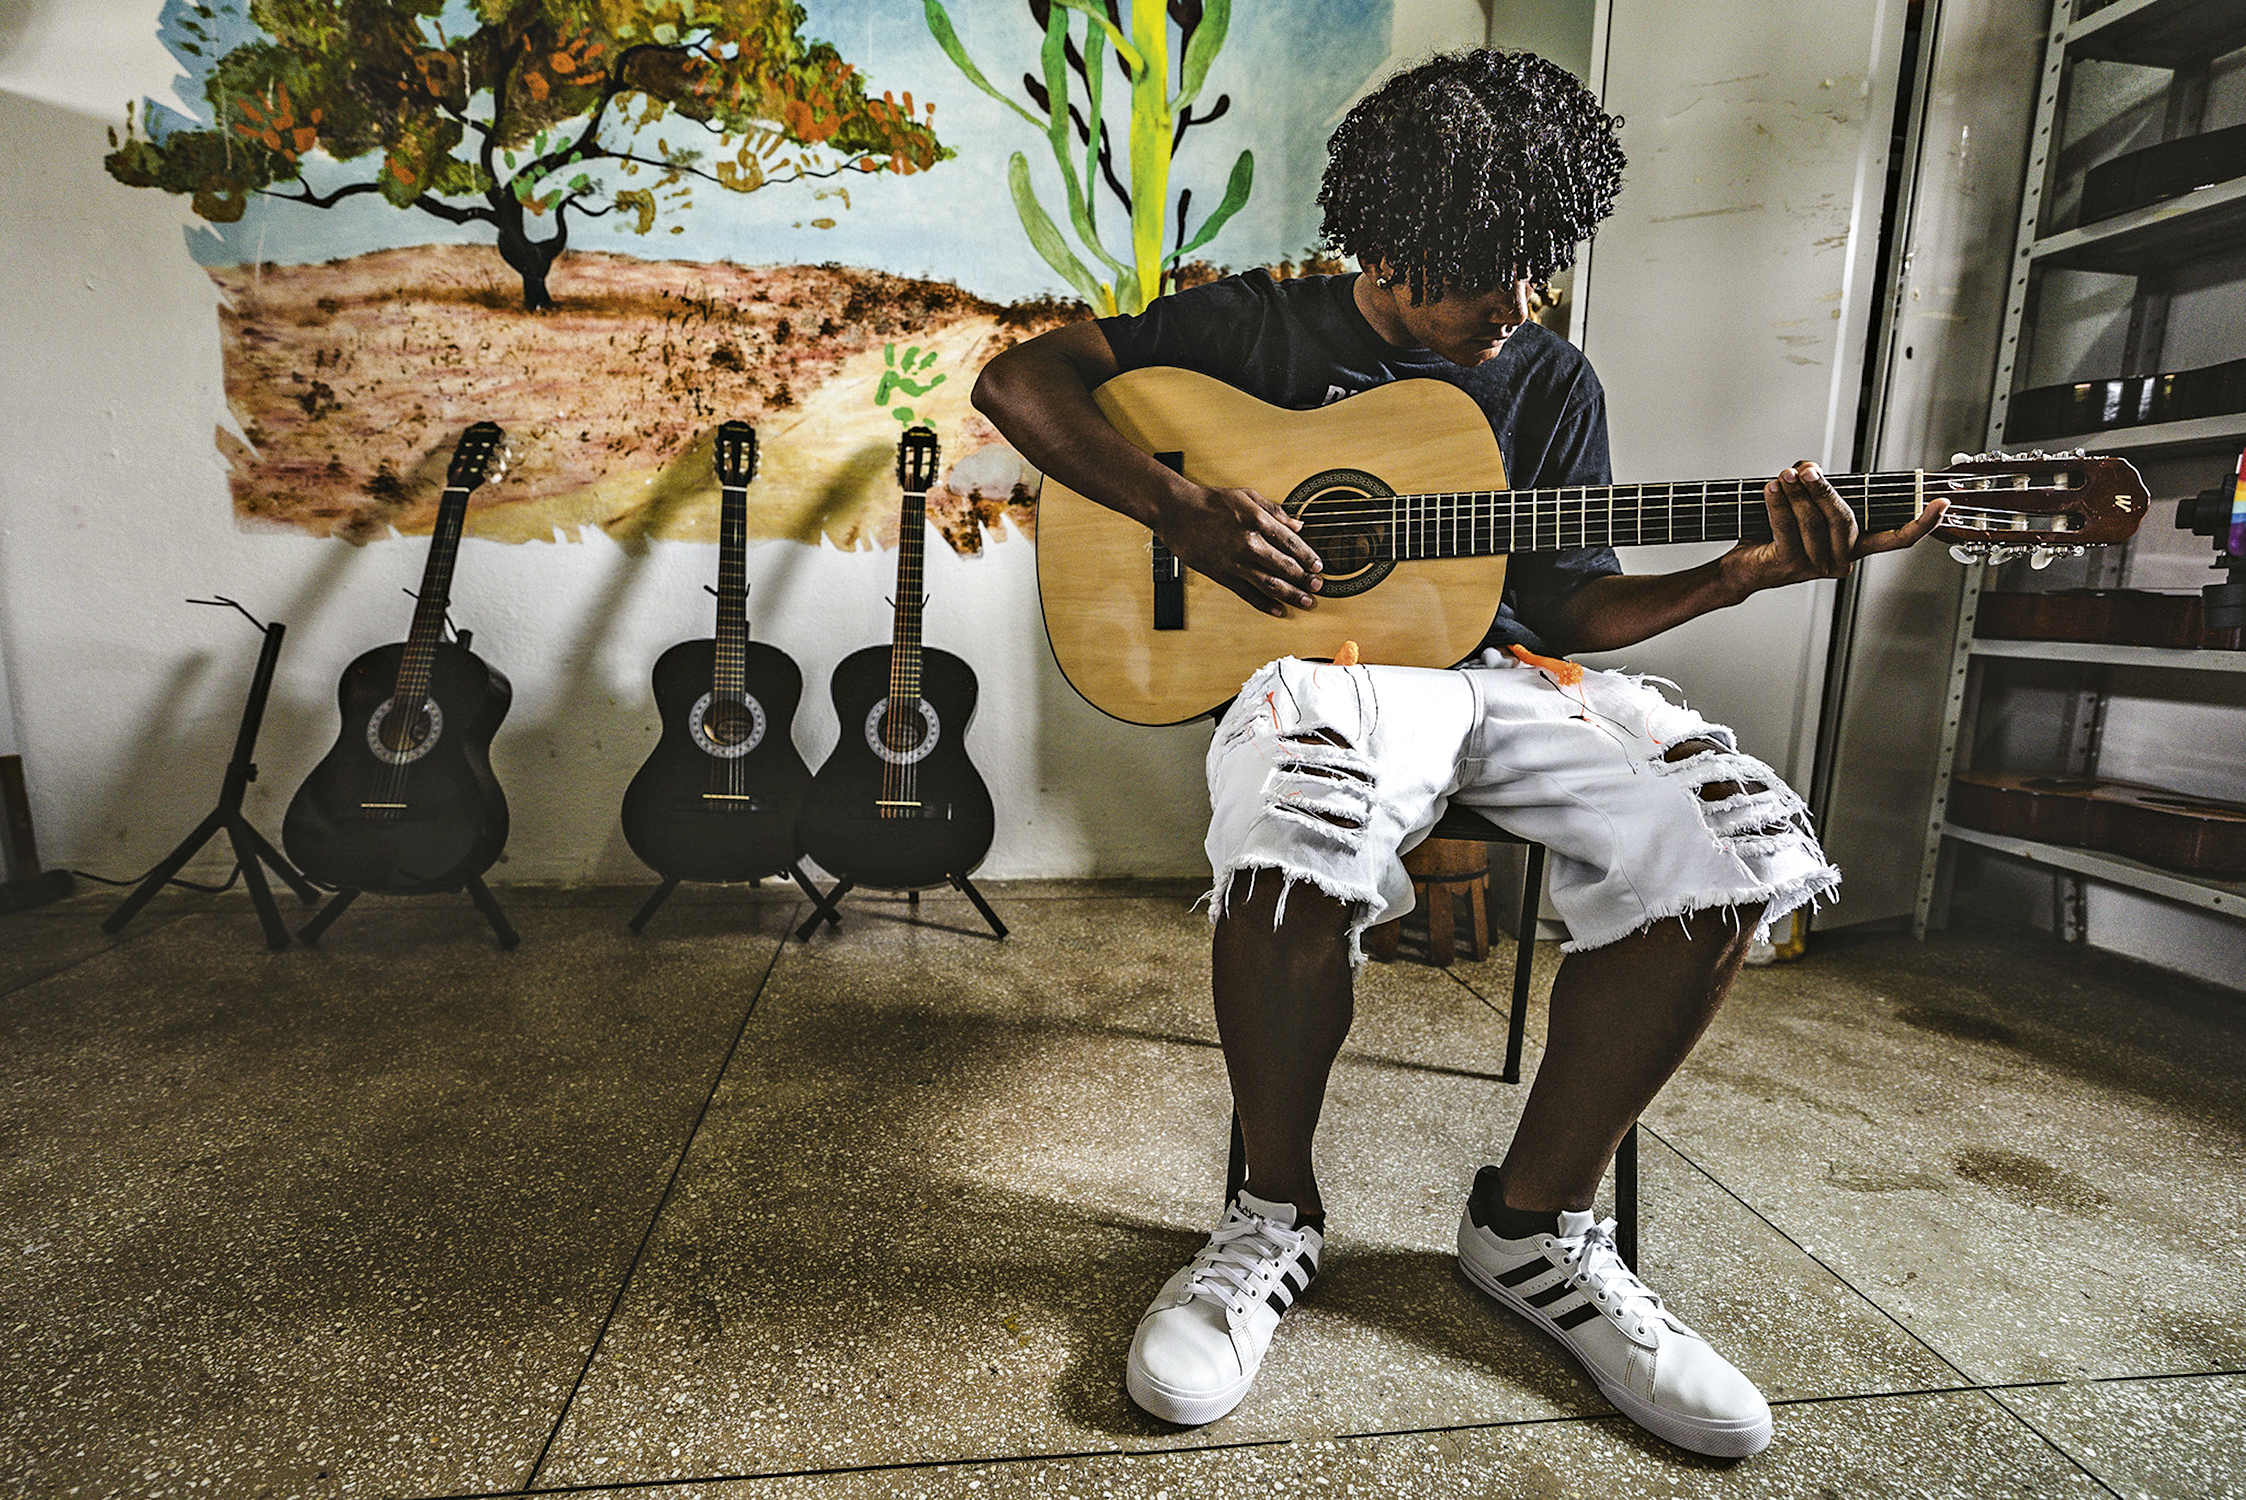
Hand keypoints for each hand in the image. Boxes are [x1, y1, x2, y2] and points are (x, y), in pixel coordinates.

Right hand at [1155, 482, 1323, 616]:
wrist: (1177, 512)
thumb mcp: (1246, 496)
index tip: (1318, 566)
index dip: (1308, 557)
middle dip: (1305, 579)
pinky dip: (1265, 604)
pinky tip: (1277, 610)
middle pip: (1285, 566)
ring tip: (1305, 602)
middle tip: (1318, 586)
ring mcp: (1235, 561)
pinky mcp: (1223, 574)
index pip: (1292, 543)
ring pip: (1270, 583)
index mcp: (1257, 521)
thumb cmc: (1210, 502)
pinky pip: (1248, 594)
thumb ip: (1274, 511)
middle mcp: (1249, 543)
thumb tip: (1298, 523)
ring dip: (1291, 595)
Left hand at [1720, 460, 1948, 597]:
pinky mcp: (1790, 566)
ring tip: (1784, 475)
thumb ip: (1815, 485)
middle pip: (1845, 521)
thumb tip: (1810, 468)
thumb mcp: (1805, 505)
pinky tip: (1772, 489)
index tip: (1941, 503)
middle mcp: (1840, 560)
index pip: (1896, 539)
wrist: (1744, 568)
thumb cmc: (1777, 536)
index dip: (1921, 523)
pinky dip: (1778, 505)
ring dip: (1797, 494)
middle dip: (1826, 491)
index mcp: (1854, 547)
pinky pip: (1787, 529)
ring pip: (1813, 523)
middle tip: (1808, 470)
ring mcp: (1816, 567)